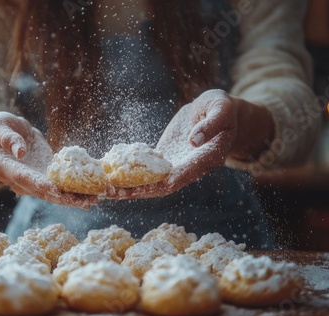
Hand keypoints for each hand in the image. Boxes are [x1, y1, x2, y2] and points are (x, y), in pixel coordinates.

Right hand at [0, 112, 97, 208]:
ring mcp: (34, 181)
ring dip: (75, 197)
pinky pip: (61, 185)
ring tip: (95, 199)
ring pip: (55, 193)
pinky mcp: (46, 176)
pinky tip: (93, 192)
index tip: (57, 191)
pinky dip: (76, 189)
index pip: (26, 179)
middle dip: (65, 198)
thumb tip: (20, 151)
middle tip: (86, 201)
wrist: (4, 135)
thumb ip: (7, 138)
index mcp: (6, 169)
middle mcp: (20, 181)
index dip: (42, 186)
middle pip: (45, 192)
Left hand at [107, 89, 237, 198]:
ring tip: (107, 191)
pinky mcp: (165, 159)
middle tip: (117, 193)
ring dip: (131, 188)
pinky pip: (147, 170)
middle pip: (166, 185)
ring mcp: (177, 165)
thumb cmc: (221, 107)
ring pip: (153, 182)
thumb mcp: (222, 108)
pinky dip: (131, 175)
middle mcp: (191, 167)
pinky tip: (111, 177)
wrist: (214, 112)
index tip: (163, 183)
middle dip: (142, 191)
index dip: (177, 178)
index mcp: (208, 156)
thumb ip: (210, 124)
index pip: (191, 170)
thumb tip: (194, 140)